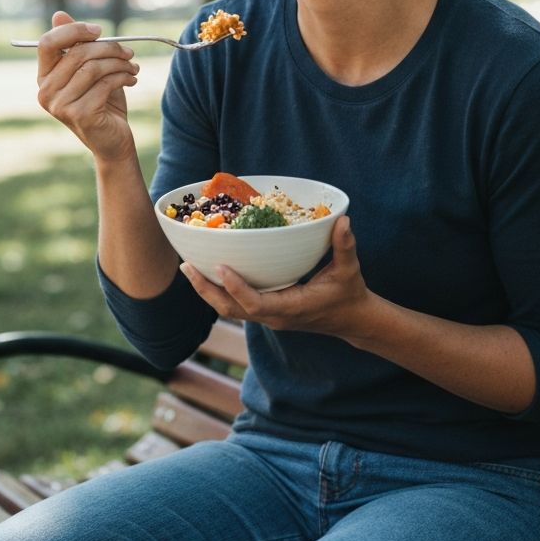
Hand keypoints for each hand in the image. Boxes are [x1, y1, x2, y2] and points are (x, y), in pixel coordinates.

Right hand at [36, 10, 140, 160]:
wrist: (113, 140)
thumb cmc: (102, 102)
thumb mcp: (89, 69)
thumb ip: (75, 45)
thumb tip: (59, 14)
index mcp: (44, 77)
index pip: (48, 42)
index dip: (74, 30)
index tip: (100, 31)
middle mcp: (45, 91)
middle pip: (77, 53)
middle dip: (109, 48)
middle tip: (129, 51)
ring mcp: (59, 105)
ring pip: (93, 67)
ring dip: (119, 63)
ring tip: (133, 66)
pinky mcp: (78, 114)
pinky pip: (104, 84)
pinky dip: (123, 77)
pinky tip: (132, 79)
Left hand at [181, 215, 375, 337]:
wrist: (351, 320)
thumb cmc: (349, 293)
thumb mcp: (349, 269)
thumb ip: (345, 246)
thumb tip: (344, 220)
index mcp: (291, 308)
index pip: (256, 303)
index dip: (236, 287)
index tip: (220, 266)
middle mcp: (273, 316)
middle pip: (230, 309)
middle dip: (207, 289)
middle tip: (187, 266)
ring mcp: (267, 317)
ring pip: (229, 309)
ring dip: (207, 290)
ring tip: (189, 267)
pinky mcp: (265, 312)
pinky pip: (235, 305)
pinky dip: (218, 290)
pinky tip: (207, 271)